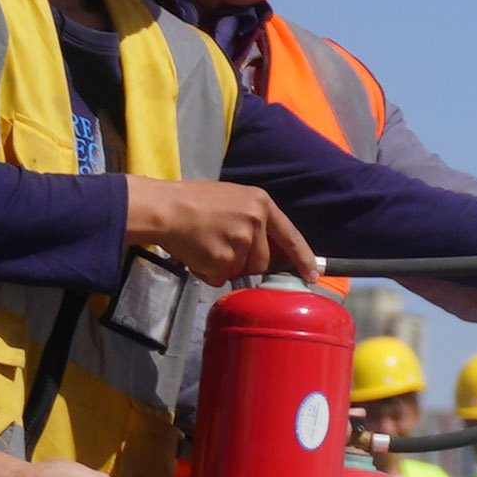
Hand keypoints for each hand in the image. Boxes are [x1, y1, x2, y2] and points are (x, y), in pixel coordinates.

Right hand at [122, 177, 323, 284]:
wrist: (164, 208)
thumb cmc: (193, 201)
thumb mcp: (233, 198)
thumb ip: (253, 219)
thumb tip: (265, 250)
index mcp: (261, 203)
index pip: (290, 236)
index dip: (302, 258)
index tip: (312, 275)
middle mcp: (255, 221)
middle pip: (262, 261)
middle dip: (244, 262)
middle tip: (220, 245)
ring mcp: (239, 241)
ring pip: (240, 271)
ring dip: (224, 267)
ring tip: (205, 245)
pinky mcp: (222, 260)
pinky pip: (220, 278)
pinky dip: (208, 272)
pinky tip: (197, 253)